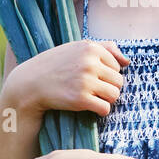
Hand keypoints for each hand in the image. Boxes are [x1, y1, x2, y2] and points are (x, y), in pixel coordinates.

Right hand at [7, 40, 128, 120]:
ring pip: (114, 95)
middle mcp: (90, 63)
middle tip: (91, 89)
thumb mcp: (77, 49)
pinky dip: (99, 110)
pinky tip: (88, 106)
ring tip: (91, 97)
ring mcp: (85, 81)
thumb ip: (105, 48)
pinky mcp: (81, 99)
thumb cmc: (56, 65)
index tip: (90, 77)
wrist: (30, 83)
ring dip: (105, 99)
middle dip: (108, 87)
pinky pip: (105, 109)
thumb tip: (128, 61)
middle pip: (119, 81)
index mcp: (91, 47)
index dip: (106, 74)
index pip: (117, 66)